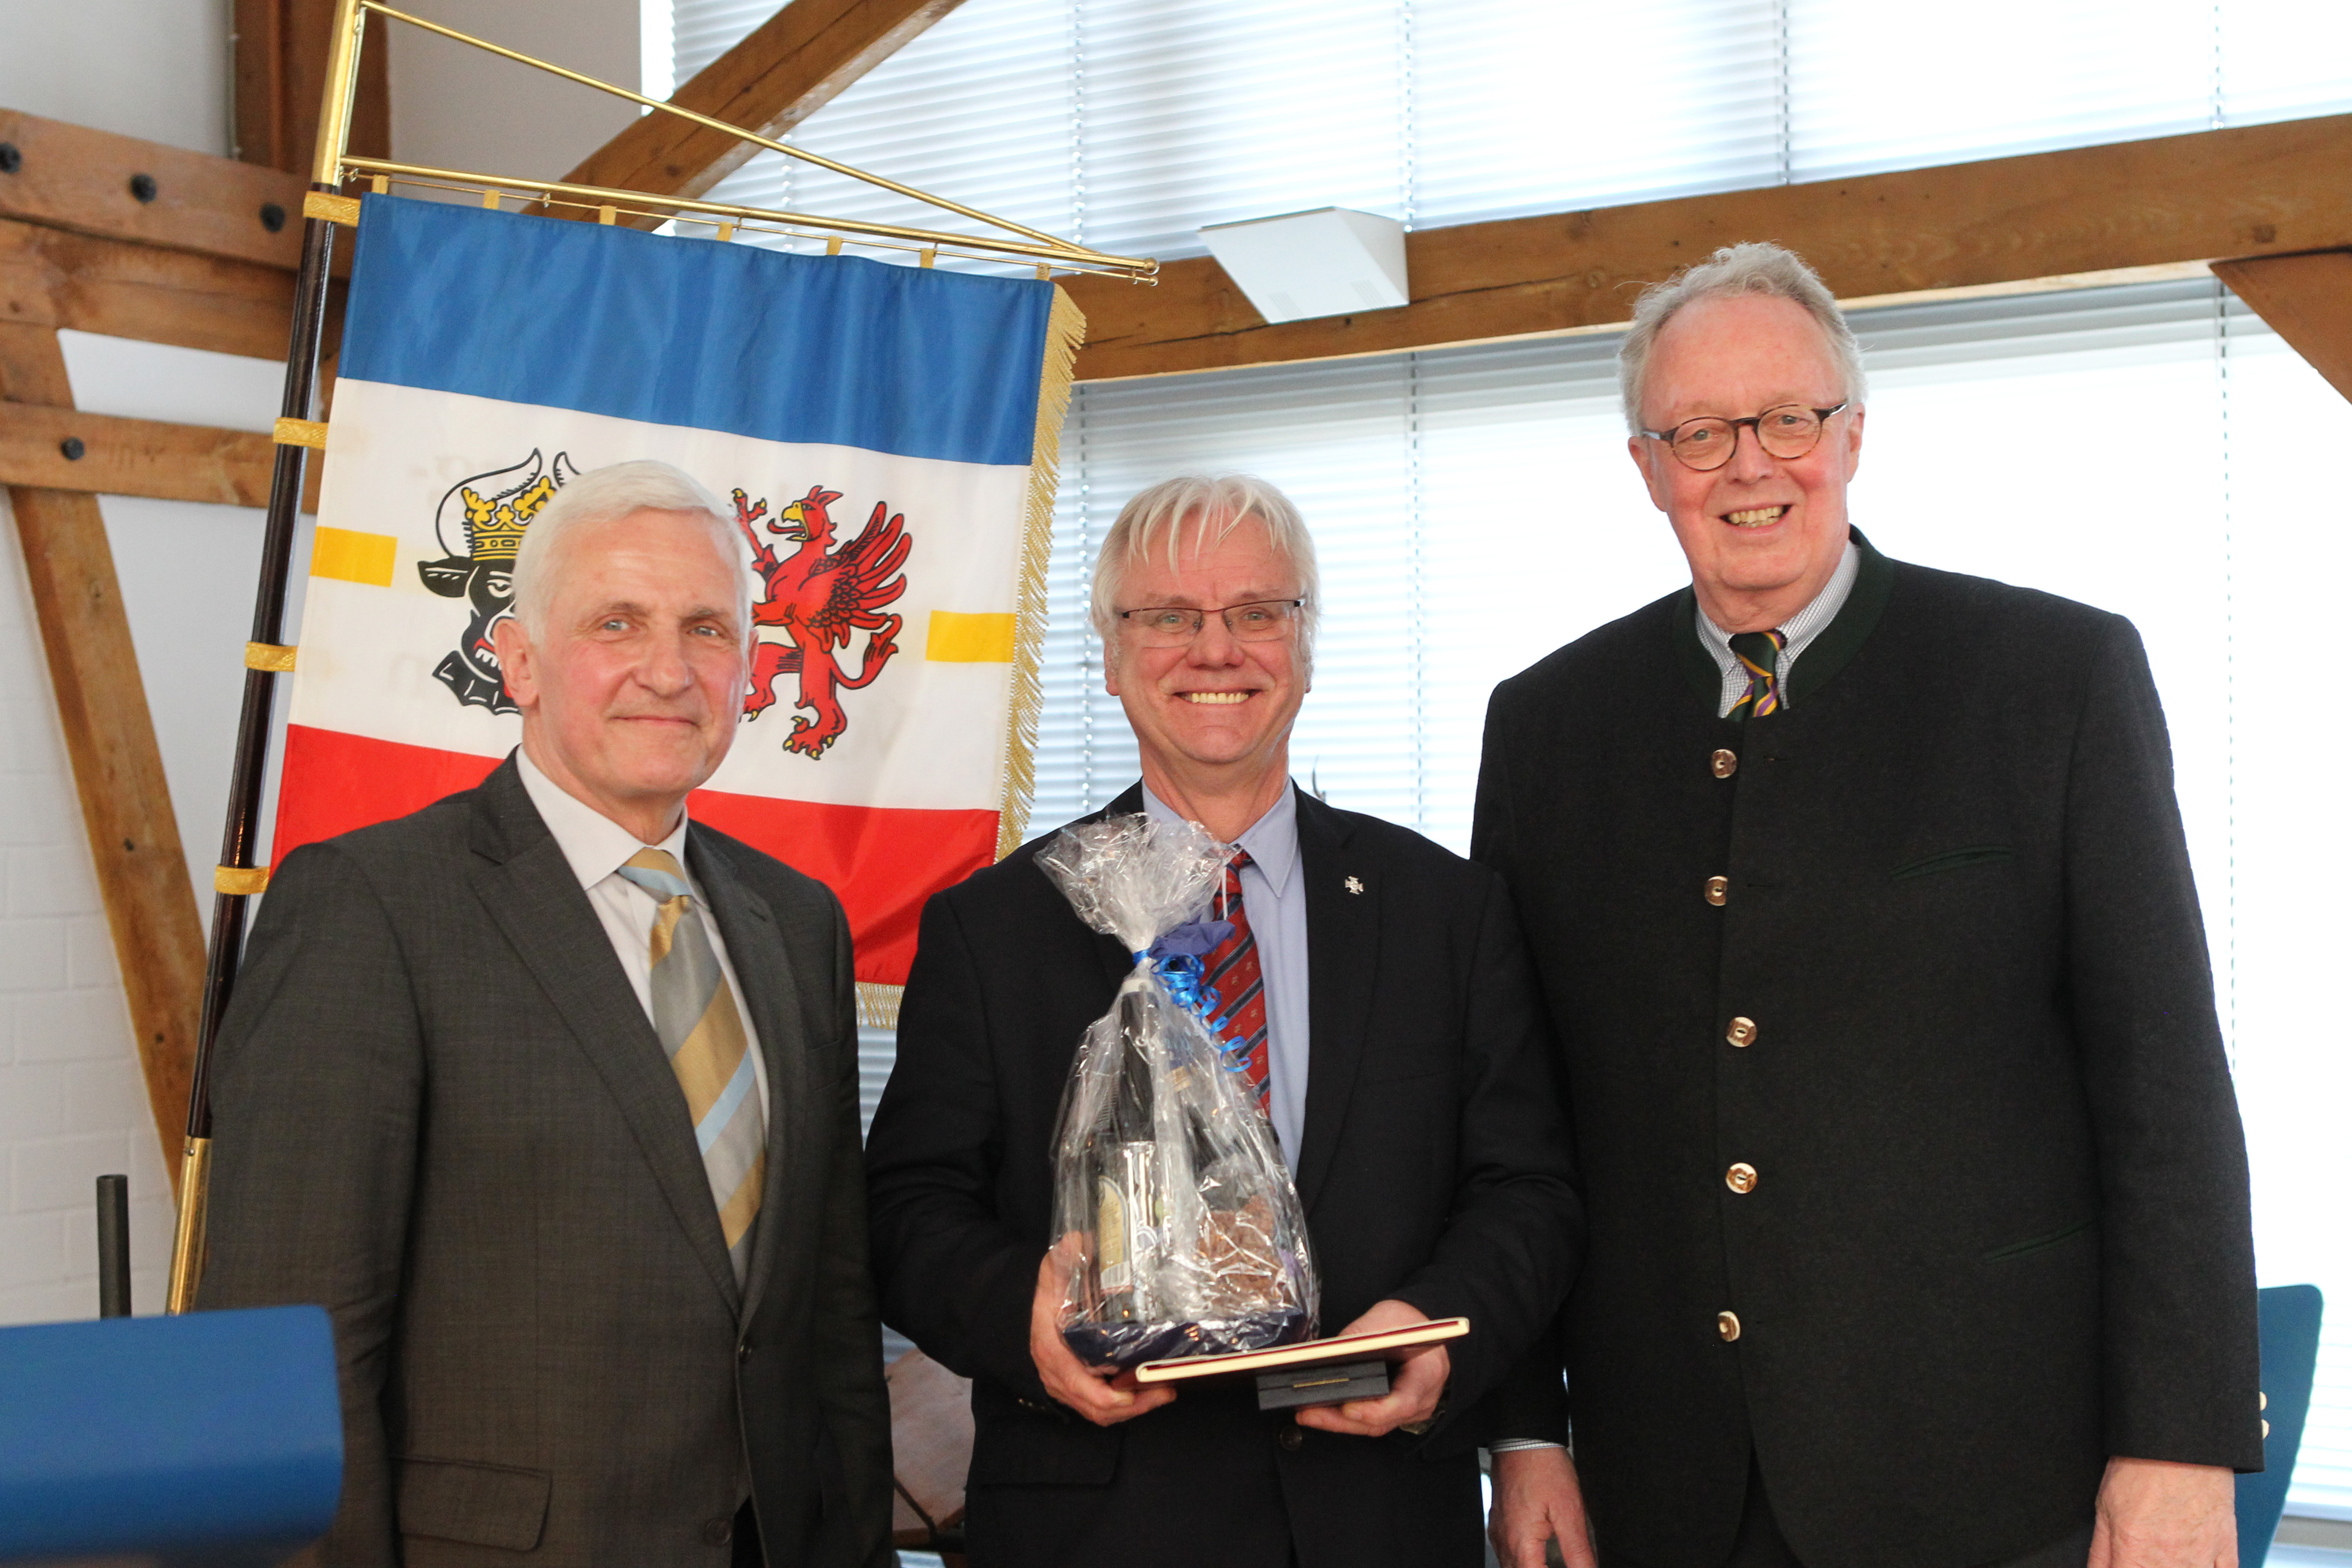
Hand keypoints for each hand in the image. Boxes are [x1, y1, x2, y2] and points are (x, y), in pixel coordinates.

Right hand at [1026, 1244, 1176, 1426]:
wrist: (1032, 1306)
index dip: (1113, 1397)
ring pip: (1098, 1413)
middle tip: (1165, 1391)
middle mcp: (1057, 1375)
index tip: (1140, 1389)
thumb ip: (1064, 1258)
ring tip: (1162, 1392)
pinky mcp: (1073, 1388)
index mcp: (1052, 1352)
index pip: (1082, 1388)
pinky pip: (1097, 1408)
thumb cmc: (1047, 1292)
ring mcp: (1064, 1385)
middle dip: (1133, 1407)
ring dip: (1132, 1409)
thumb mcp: (1053, 1271)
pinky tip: (1145, 1392)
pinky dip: (1123, 1406)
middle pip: (1096, 1408)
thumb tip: (1077, 1241)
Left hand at [1295, 1299, 1449, 1438]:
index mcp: (1426, 1373)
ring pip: (1373, 1426)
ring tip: (1306, 1412)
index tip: (1347, 1408)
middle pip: (1381, 1421)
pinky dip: (1347, 1418)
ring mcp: (1411, 1410)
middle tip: (1308, 1413)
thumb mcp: (1380, 1321)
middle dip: (1340, 1420)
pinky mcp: (1396, 1412)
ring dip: (1338, 1422)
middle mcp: (1422, 1399)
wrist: (1421, 1322)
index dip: (1374, 1410)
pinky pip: (1372, 1421)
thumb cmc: (1404, 1321)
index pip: (1403, 1403)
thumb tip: (1322, 1359)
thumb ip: (1356, 1342)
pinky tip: (1323, 1410)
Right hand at [1488, 1445, 1597, 1567]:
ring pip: (1510, 1566)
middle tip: (1560, 1562)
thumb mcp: (1570, 1512)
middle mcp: (1505, 1541)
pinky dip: (1520, 1561)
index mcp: (1521, 1543)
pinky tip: (1534, 1557)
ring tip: (1550, 1562)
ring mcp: (1498, 1530)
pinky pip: (1505, 1552)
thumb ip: (1578, 1551)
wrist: (1523, 1438)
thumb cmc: (1544, 1468)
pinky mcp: (1498, 1520)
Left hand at [2089, 1457, 2236, 1567]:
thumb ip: (2101, 1551)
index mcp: (2135, 1554)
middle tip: (2142, 1553)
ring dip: (2175, 1567)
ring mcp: (2201, 1559)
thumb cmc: (2139, 1469)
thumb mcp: (2105, 1507)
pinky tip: (2194, 1560)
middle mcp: (2169, 1563)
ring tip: (2165, 1553)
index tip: (2123, 1561)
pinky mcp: (2225, 1548)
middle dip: (2145, 1565)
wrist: (2180, 1444)